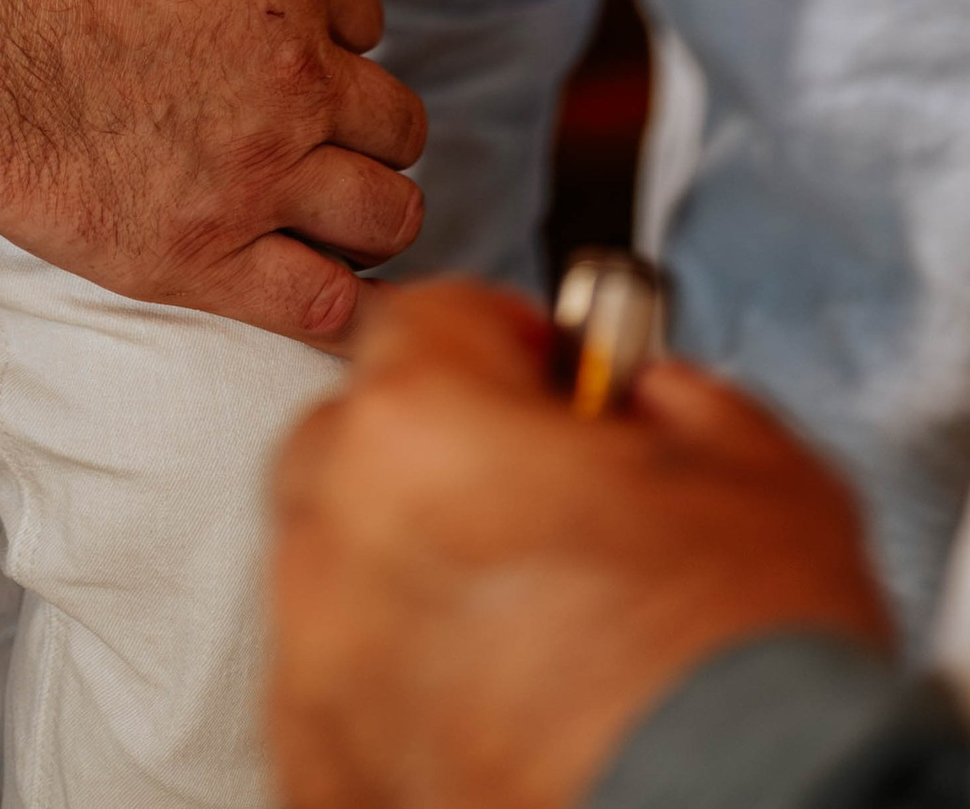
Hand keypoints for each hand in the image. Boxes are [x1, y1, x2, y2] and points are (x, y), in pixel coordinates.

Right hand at [0, 0, 424, 340]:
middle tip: (313, 131)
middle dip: (364, 125)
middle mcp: (294, 78)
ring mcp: (254, 175)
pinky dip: (335, 306)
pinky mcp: (198, 256)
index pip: (366, 19)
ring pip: (383, 217)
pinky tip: (313, 289)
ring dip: (368, 214)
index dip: (333, 30)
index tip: (294, 43)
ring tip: (329, 215)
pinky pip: (319, 307)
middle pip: (394, 124)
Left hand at [271, 282, 894, 808]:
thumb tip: (642, 402)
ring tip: (532, 624)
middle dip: (440, 454)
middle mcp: (341, 544)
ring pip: (340, 572)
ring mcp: (322, 672)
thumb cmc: (752, 682)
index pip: (427, 318)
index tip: (552, 379)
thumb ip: (669, 399)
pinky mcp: (329, 775)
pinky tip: (497, 705)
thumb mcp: (758, 471)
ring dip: (414, 574)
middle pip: (358, 442)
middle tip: (543, 498)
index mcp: (422, 431)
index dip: (510, 342)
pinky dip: (403, 688)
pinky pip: (343, 694)